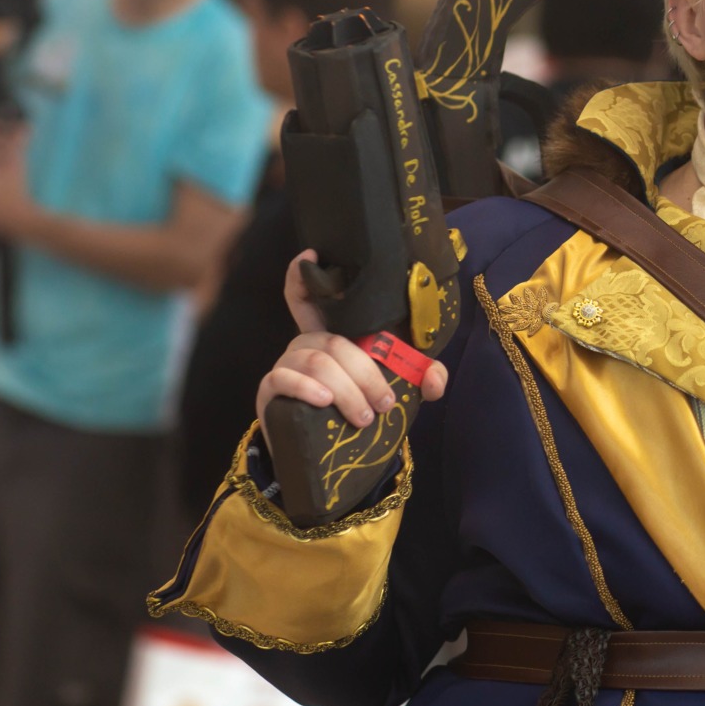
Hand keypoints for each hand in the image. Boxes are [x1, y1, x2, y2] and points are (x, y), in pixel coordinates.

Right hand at [254, 249, 449, 428]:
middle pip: (335, 342)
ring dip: (346, 390)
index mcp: (334, 334)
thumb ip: (421, 379)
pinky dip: (309, 389)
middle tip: (384, 404)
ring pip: (317, 361)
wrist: (325, 451)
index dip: (303, 275)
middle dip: (366, 374)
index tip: (311, 254)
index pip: (310, 297)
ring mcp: (287, 364)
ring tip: (364, 416)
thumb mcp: (392, 389)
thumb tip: (433, 377)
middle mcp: (307, 342)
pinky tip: (325, 401)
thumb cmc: (358, 407)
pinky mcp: (271, 388)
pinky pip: (285, 379)